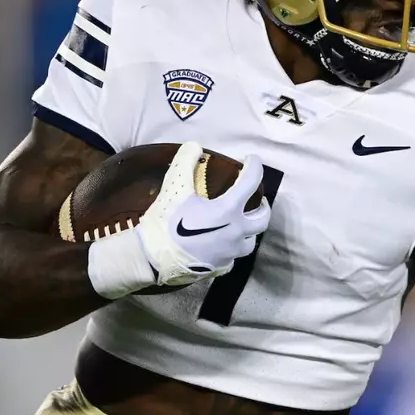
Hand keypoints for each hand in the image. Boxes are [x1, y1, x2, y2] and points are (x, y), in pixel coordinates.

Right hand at [136, 143, 270, 287]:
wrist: (152, 259)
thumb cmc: (166, 221)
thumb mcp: (174, 187)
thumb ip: (185, 162)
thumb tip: (194, 146)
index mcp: (228, 211)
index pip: (251, 182)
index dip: (254, 166)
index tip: (251, 160)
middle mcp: (235, 233)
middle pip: (263, 219)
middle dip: (263, 206)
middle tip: (256, 199)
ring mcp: (229, 254)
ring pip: (250, 242)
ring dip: (249, 230)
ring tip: (240, 222)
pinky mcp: (220, 268)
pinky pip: (233, 257)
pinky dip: (231, 247)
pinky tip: (222, 243)